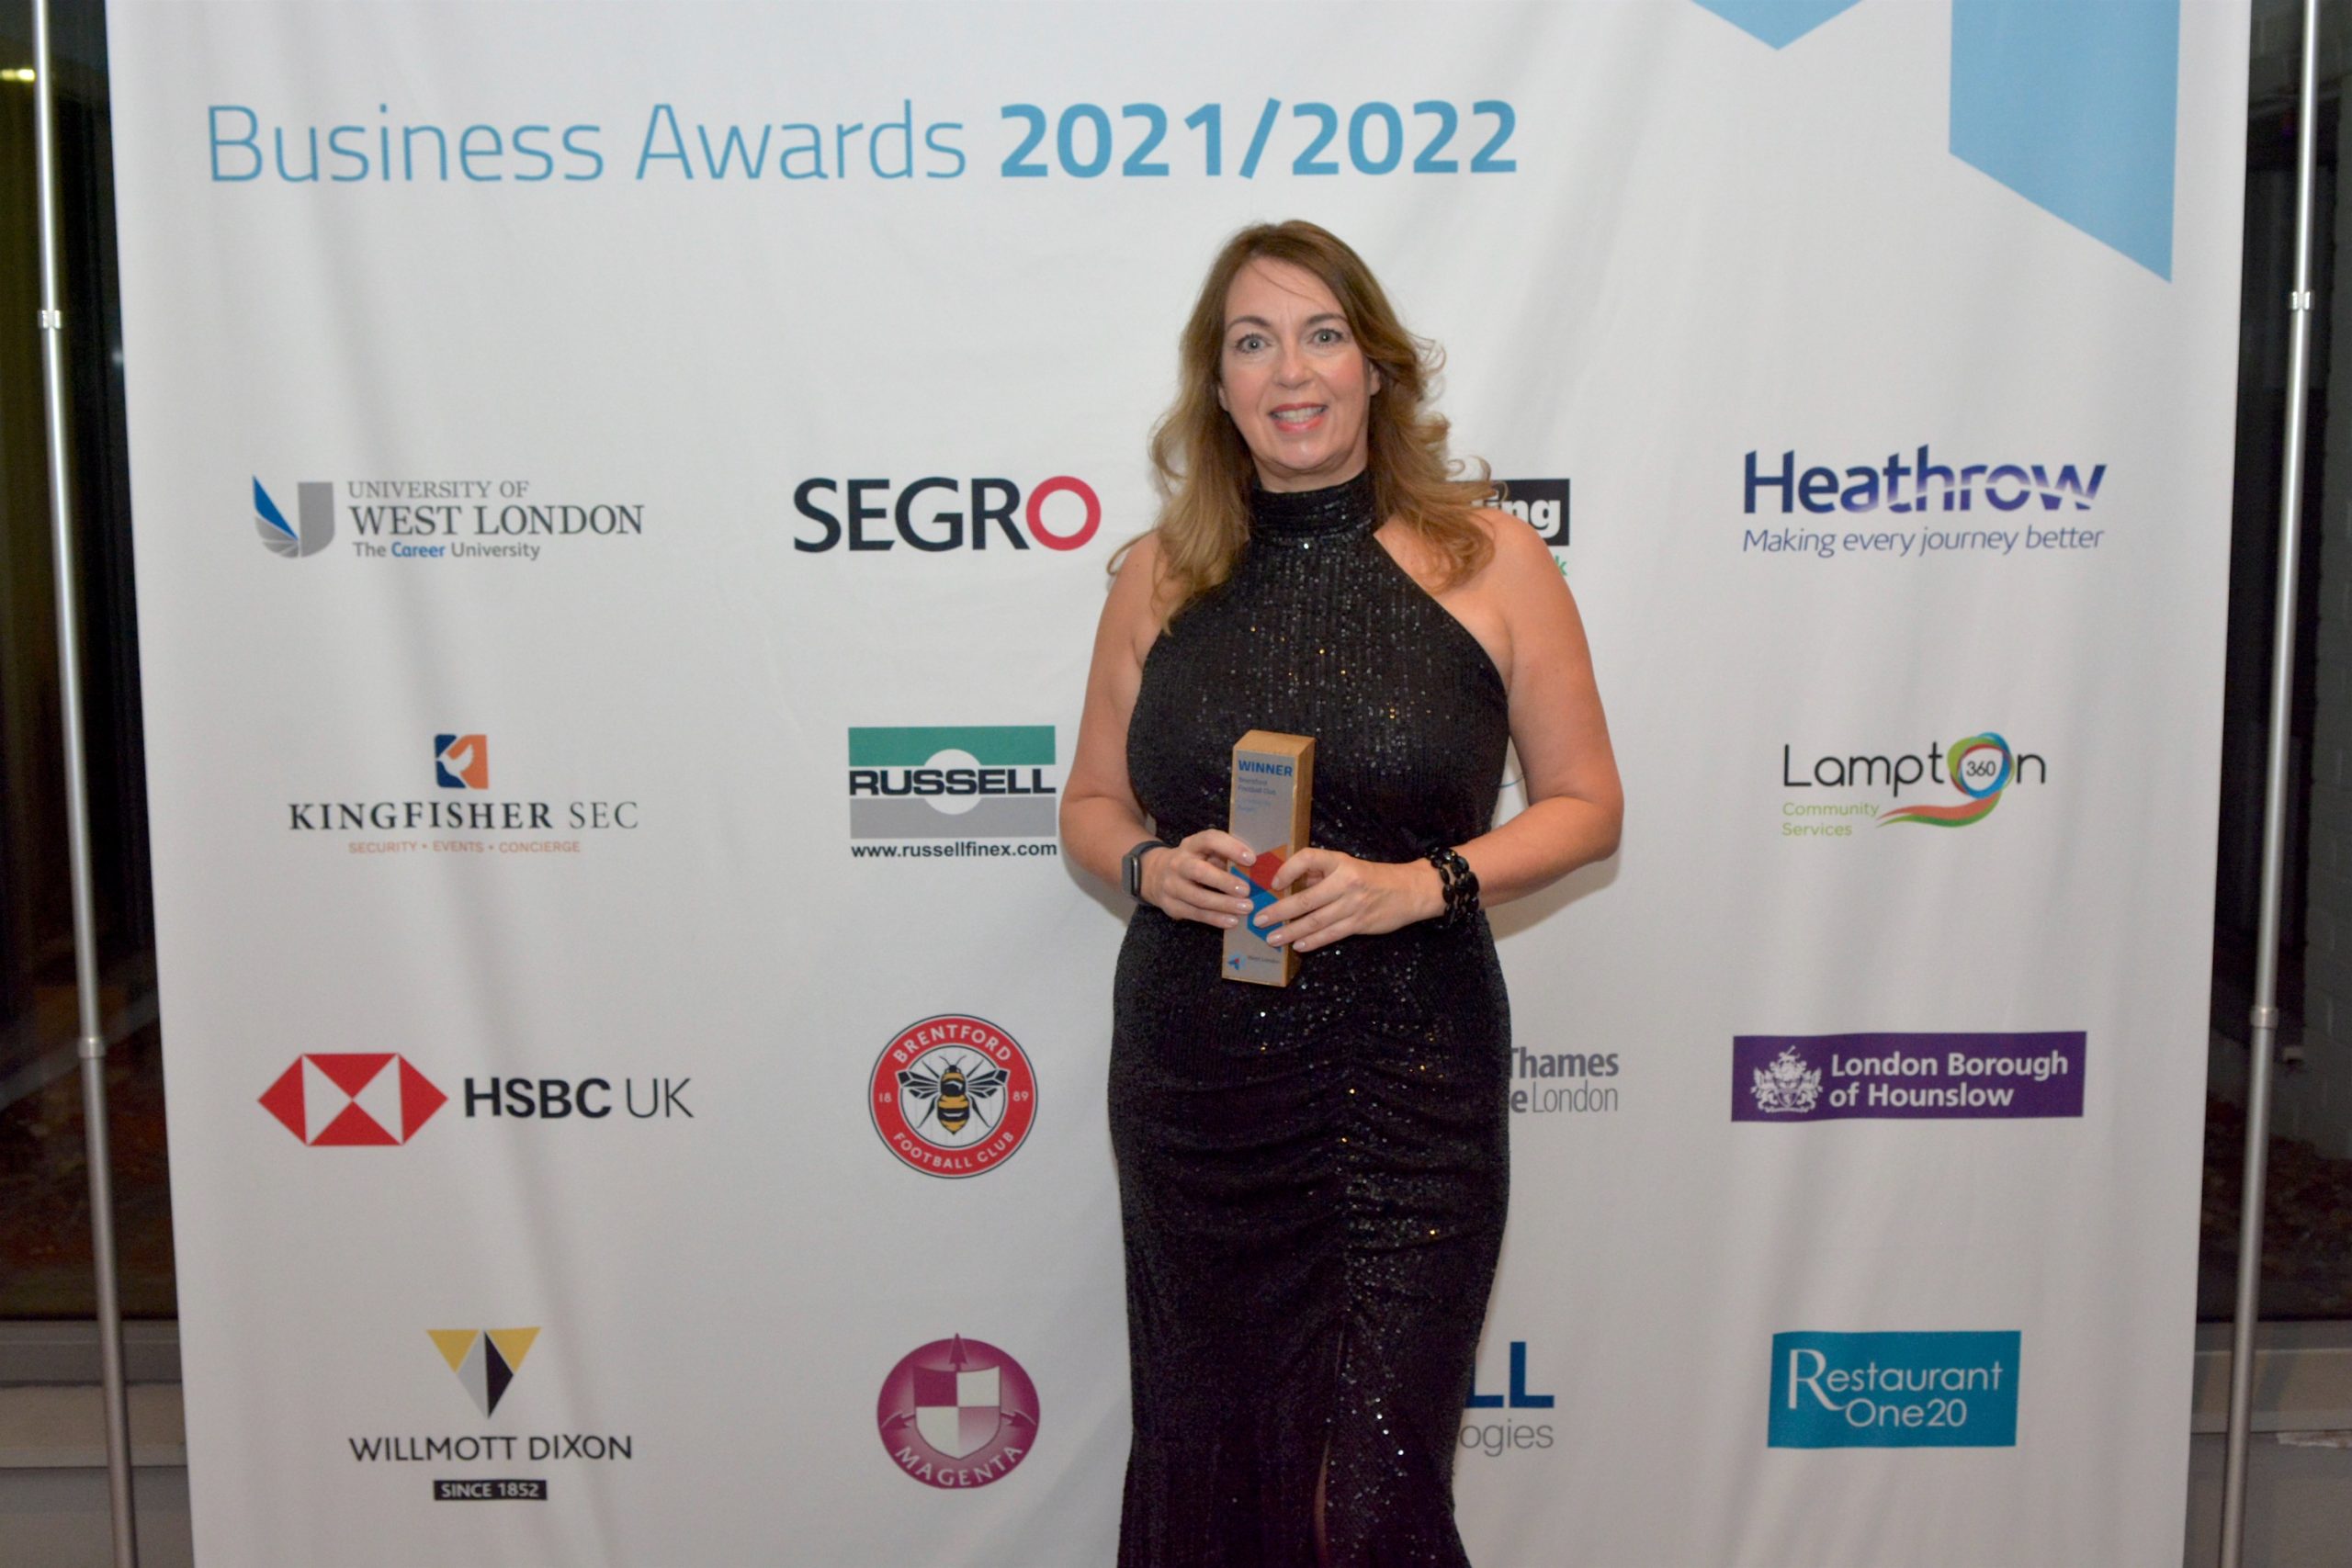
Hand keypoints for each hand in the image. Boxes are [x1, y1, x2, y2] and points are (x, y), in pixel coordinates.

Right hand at [1141, 829, 1259, 928]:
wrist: (1155, 875)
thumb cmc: (1194, 861)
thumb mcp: (1205, 852)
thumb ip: (1226, 856)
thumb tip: (1260, 867)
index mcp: (1191, 845)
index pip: (1209, 839)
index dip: (1231, 847)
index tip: (1252, 859)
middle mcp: (1178, 863)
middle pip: (1199, 871)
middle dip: (1224, 881)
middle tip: (1247, 890)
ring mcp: (1171, 885)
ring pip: (1197, 897)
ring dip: (1223, 904)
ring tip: (1246, 908)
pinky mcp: (1171, 905)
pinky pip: (1195, 914)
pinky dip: (1215, 919)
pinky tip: (1232, 921)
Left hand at [1254, 850, 1441, 951]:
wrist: (1410, 891)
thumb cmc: (1372, 878)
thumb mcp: (1346, 866)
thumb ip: (1319, 874)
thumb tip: (1286, 884)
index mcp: (1341, 862)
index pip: (1309, 858)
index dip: (1288, 869)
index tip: (1274, 882)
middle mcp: (1346, 882)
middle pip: (1306, 898)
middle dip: (1279, 911)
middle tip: (1259, 920)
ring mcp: (1353, 905)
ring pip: (1315, 921)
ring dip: (1291, 932)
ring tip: (1271, 938)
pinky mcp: (1360, 924)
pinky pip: (1331, 934)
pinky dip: (1312, 941)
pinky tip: (1297, 945)